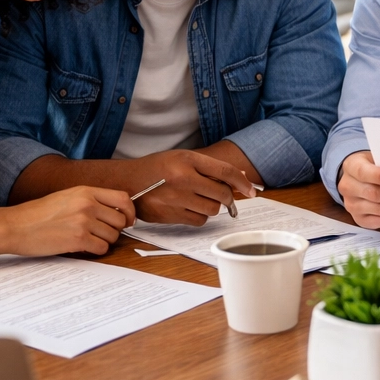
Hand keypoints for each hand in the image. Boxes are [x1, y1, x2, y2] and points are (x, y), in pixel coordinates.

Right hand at [2, 186, 136, 256]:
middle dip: (114, 229)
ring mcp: (83, 222)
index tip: (128, 220)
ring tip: (87, 239)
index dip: (130, 211)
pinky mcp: (78, 239)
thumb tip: (115, 211)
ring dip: (104, 241)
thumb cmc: (37, 214)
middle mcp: (87, 204)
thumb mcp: (66, 197)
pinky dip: (96, 250)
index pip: (123, 198)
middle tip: (100, 233)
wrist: (15, 226)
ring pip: (112, 236)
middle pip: (120, 220)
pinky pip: (102, 248)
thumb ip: (90, 200)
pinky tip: (83, 246)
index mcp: (85, 191)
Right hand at [130, 149, 255, 225]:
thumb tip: (240, 180)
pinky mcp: (170, 215)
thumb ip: (209, 167)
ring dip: (212, 206)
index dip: (242, 183)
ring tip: (198, 198)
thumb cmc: (157, 168)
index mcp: (187, 159)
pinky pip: (199, 220)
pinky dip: (199, 216)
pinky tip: (188, 207)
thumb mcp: (182, 158)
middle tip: (222, 195)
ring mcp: (176, 198)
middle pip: (222, 194)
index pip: (224, 172)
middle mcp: (182, 178)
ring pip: (212, 209)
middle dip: (226, 197)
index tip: (252, 191)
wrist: (126, 182)